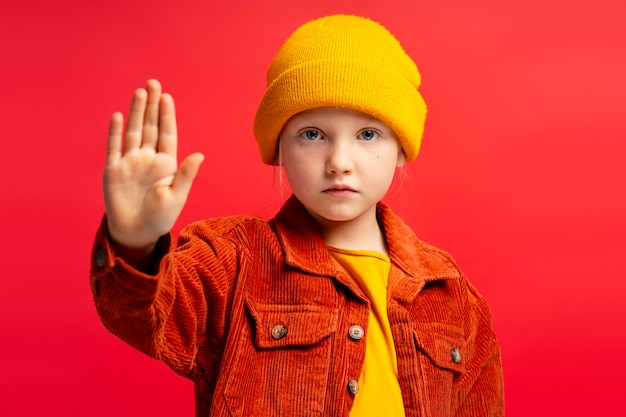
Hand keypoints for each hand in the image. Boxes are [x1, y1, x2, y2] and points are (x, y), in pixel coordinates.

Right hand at [103, 79, 203, 249]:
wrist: (136, 233)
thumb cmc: (160, 218)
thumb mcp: (176, 196)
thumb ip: (186, 174)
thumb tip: (200, 154)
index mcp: (166, 164)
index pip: (166, 134)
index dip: (166, 115)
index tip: (167, 97)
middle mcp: (148, 159)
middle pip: (150, 127)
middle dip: (151, 106)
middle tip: (153, 83)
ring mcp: (130, 163)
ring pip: (133, 132)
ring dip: (136, 113)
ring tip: (140, 93)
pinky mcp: (113, 170)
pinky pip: (114, 147)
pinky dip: (116, 132)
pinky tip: (119, 116)